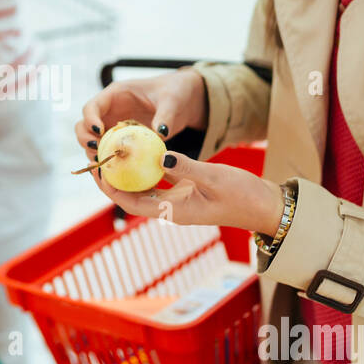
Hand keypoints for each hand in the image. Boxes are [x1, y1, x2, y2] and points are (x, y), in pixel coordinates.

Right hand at [74, 69, 207, 162]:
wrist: (183, 99)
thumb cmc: (175, 92)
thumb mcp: (172, 101)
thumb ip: (165, 115)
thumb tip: (160, 133)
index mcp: (115, 95)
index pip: (92, 106)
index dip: (90, 119)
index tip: (99, 131)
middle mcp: (109, 111)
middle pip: (84, 125)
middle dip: (85, 139)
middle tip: (96, 151)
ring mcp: (113, 126)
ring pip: (92, 140)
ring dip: (93, 153)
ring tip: (104, 163)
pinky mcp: (120, 139)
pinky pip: (108, 150)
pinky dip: (107, 160)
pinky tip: (114, 171)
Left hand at [89, 150, 283, 234]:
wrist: (265, 207)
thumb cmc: (243, 195)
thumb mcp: (214, 177)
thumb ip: (186, 166)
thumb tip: (160, 154)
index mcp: (174, 211)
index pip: (131, 203)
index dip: (111, 189)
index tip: (98, 171)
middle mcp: (171, 209)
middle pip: (131, 196)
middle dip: (113, 180)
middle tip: (98, 158)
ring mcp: (178, 202)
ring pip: (143, 189)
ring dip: (127, 174)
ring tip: (113, 153)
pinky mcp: (185, 193)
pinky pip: (159, 182)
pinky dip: (147, 169)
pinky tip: (140, 152)